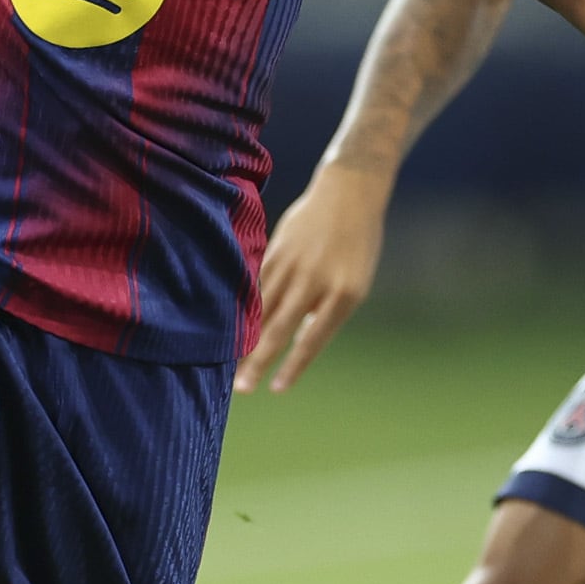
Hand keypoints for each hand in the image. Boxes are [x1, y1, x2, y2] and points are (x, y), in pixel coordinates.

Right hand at [235, 166, 389, 393]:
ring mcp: (292, 264)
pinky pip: (257, 285)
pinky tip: (227, 325)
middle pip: (280, 329)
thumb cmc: (357, 244)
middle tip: (241, 390)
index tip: (276, 390)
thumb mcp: (355, 282)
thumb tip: (295, 337)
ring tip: (228, 362)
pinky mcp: (275, 251)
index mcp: (343, 293)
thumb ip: (327, 311)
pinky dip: (243, 307)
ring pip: (262, 309)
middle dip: (259, 361)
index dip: (293, 366)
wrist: (349, 193)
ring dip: (244, 338)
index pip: (312, 340)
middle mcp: (315, 281)